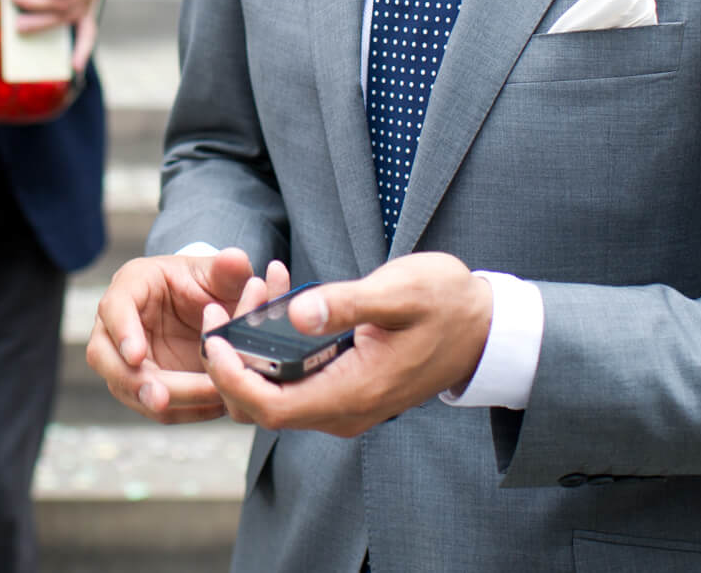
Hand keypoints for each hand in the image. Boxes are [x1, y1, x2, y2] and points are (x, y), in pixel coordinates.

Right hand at [87, 248, 280, 422]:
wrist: (206, 307)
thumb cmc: (203, 283)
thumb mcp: (217, 273)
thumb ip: (227, 268)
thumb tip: (235, 259)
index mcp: (131, 286)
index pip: (114, 306)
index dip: (122, 331)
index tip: (135, 355)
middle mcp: (117, 323)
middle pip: (104, 355)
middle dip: (131, 379)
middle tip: (159, 396)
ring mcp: (124, 357)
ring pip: (125, 386)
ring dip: (159, 401)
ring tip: (201, 403)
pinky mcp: (140, 384)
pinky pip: (151, 405)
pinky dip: (181, 410)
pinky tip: (212, 407)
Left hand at [200, 252, 493, 436]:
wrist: (484, 326)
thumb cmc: (446, 304)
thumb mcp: (400, 292)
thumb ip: (347, 304)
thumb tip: (296, 313)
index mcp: (354, 394)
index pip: (270, 408)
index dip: (233, 378)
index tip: (216, 336)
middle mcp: (343, 410)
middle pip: (261, 405)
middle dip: (233, 359)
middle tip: (223, 303)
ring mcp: (342, 403)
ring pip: (273, 391)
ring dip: (251, 348)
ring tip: (253, 288)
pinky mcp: (342, 387)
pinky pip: (292, 378)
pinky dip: (272, 345)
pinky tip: (275, 298)